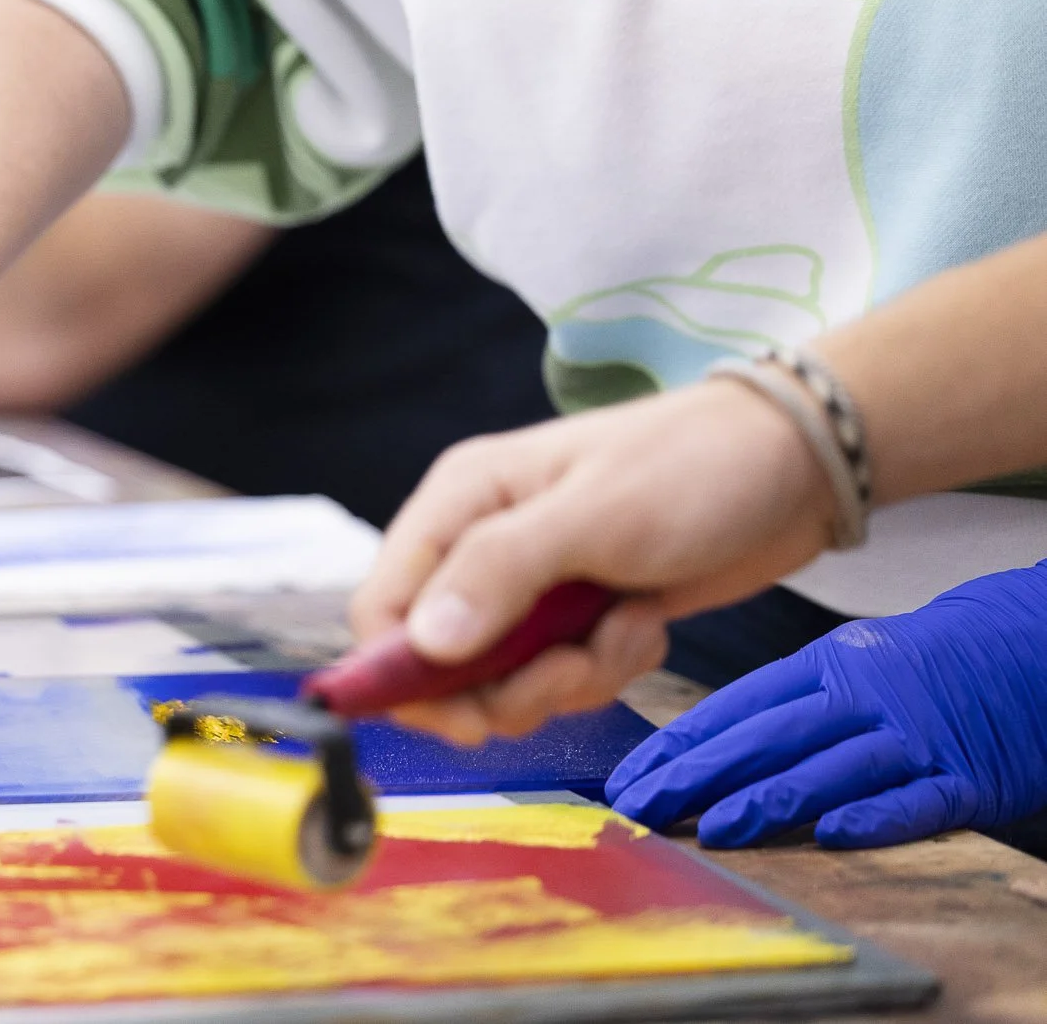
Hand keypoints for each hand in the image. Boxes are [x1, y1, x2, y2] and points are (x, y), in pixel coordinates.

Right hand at [349, 379, 836, 744]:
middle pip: (440, 660)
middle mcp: (481, 545)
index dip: (404, 670)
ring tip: (626, 630)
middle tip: (571, 672)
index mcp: (461, 502)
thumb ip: (502, 573)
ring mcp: (531, 585)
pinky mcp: (577, 616)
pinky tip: (645, 622)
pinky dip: (605, 668)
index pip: (384, 606)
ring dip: (570, 678)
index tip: (465, 713)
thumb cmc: (693, 468)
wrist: (796, 468)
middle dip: (508, 686)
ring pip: (505, 681)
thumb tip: (423, 643)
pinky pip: (560, 679)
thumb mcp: (596, 517)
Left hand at [609, 564, 1046, 846]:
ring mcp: (915, 735)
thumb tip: (697, 746)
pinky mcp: (969, 776)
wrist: (1028, 645)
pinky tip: (835, 836)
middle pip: (769, 737)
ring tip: (714, 828)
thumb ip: (784, 702)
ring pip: (832, 768)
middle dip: (698, 776)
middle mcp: (863, 696)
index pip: (735, 708)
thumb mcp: (848, 664)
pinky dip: (877, 816)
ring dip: (770, 800)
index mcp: (825, 667)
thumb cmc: (921, 665)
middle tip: (641, 809)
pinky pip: (918, 799)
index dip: (678, 746)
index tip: (627, 779)